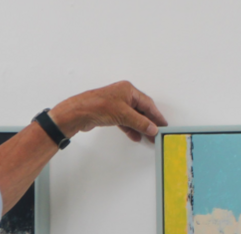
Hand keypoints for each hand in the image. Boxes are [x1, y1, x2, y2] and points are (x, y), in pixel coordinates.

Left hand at [49, 81, 167, 142]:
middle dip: (148, 122)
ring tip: (147, 137)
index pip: (147, 103)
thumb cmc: (97, 106)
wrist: (77, 113)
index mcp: (128, 90)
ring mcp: (115, 104)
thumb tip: (152, 128)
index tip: (162, 124)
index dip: (156, 115)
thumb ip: (140, 122)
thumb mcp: (123, 115)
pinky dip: (129, 128)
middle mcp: (122, 95)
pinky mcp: (109, 113)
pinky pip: (123, 121)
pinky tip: (135, 136)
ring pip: (132, 116)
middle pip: (140, 110)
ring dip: (139, 127)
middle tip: (156, 132)